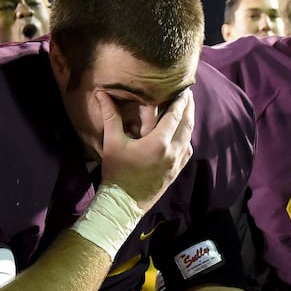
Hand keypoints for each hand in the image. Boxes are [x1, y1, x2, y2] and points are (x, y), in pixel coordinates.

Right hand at [97, 88, 193, 210]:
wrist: (124, 203)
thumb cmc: (116, 172)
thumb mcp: (112, 142)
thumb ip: (111, 116)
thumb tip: (102, 94)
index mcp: (159, 142)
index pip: (176, 114)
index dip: (181, 100)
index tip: (183, 88)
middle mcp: (173, 151)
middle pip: (187, 123)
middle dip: (189, 107)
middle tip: (189, 94)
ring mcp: (177, 163)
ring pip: (189, 137)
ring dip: (189, 122)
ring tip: (186, 110)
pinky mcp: (176, 171)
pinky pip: (187, 150)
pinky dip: (186, 138)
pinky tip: (182, 134)